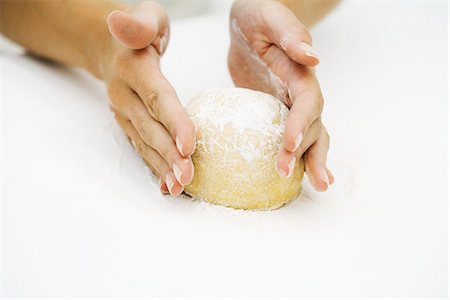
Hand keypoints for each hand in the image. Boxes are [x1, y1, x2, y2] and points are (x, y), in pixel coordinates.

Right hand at [101, 1, 194, 195]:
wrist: (109, 47)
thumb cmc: (140, 30)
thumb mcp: (146, 14)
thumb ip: (140, 22)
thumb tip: (119, 22)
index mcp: (133, 67)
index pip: (157, 97)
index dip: (173, 122)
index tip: (188, 147)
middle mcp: (125, 94)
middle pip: (151, 128)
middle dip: (169, 155)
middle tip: (188, 178)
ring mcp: (124, 113)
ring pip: (145, 143)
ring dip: (162, 167)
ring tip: (179, 188)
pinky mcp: (128, 123)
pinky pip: (142, 146)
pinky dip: (154, 166)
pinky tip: (167, 183)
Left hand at [228, 0, 333, 190]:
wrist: (250, 24)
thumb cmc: (259, 16)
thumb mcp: (270, 18)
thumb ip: (290, 35)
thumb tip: (313, 56)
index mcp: (301, 73)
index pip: (306, 103)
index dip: (301, 124)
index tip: (290, 145)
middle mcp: (301, 92)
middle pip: (313, 126)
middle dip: (307, 152)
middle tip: (298, 175)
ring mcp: (289, 104)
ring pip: (308, 136)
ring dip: (311, 161)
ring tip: (318, 185)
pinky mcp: (275, 112)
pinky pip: (286, 136)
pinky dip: (293, 155)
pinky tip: (292, 174)